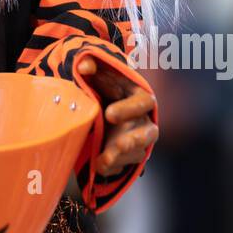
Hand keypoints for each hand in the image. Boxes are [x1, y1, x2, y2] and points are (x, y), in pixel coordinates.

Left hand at [75, 55, 157, 178]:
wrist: (97, 105)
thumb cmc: (102, 85)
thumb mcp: (97, 72)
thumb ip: (91, 64)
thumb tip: (83, 66)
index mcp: (139, 97)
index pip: (143, 103)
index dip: (129, 109)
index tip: (108, 114)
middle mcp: (143, 121)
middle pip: (149, 134)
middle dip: (135, 140)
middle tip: (118, 145)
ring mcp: (136, 141)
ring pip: (137, 153)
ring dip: (121, 157)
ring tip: (104, 159)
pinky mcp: (126, 156)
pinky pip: (124, 166)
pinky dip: (112, 167)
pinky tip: (99, 166)